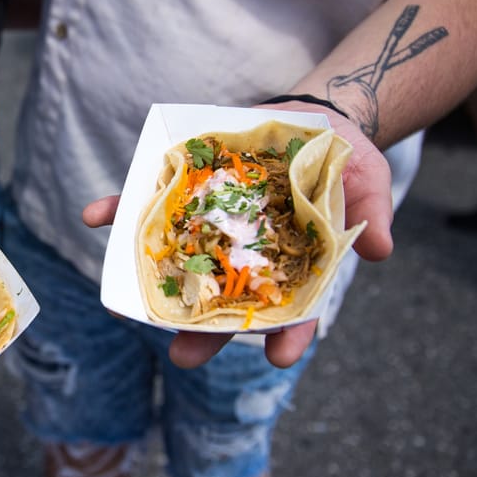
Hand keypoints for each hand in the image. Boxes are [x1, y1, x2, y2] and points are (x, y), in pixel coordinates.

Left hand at [82, 111, 392, 368]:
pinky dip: (121, 211)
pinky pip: (151, 203)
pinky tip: (94, 218)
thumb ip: (371, 212)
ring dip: (152, 283)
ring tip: (124, 307)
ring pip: (182, 260)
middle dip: (205, 331)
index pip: (294, 310)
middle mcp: (247, 253)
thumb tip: (381, 250)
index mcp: (294, 264)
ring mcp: (214, 224)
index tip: (279, 358)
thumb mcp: (368, 179)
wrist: (309, 119)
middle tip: (182, 357)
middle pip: (227, 300)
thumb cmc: (341, 159)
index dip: (290, 334)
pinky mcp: (190, 191)